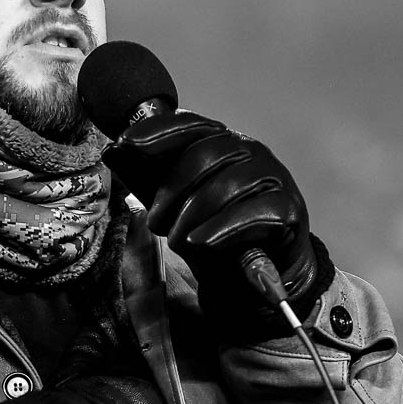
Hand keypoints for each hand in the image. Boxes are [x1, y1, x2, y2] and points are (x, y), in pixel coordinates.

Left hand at [103, 110, 333, 334]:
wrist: (253, 279)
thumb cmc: (211, 232)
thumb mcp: (172, 205)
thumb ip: (146, 178)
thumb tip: (112, 151)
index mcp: (221, 142)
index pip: (190, 124)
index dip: (158, 130)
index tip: (126, 144)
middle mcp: (250, 151)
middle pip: (207, 153)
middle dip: (173, 188)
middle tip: (156, 223)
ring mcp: (273, 176)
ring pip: (229, 182)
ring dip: (194, 214)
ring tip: (178, 242)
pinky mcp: (290, 207)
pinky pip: (255, 211)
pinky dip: (224, 228)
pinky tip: (202, 242)